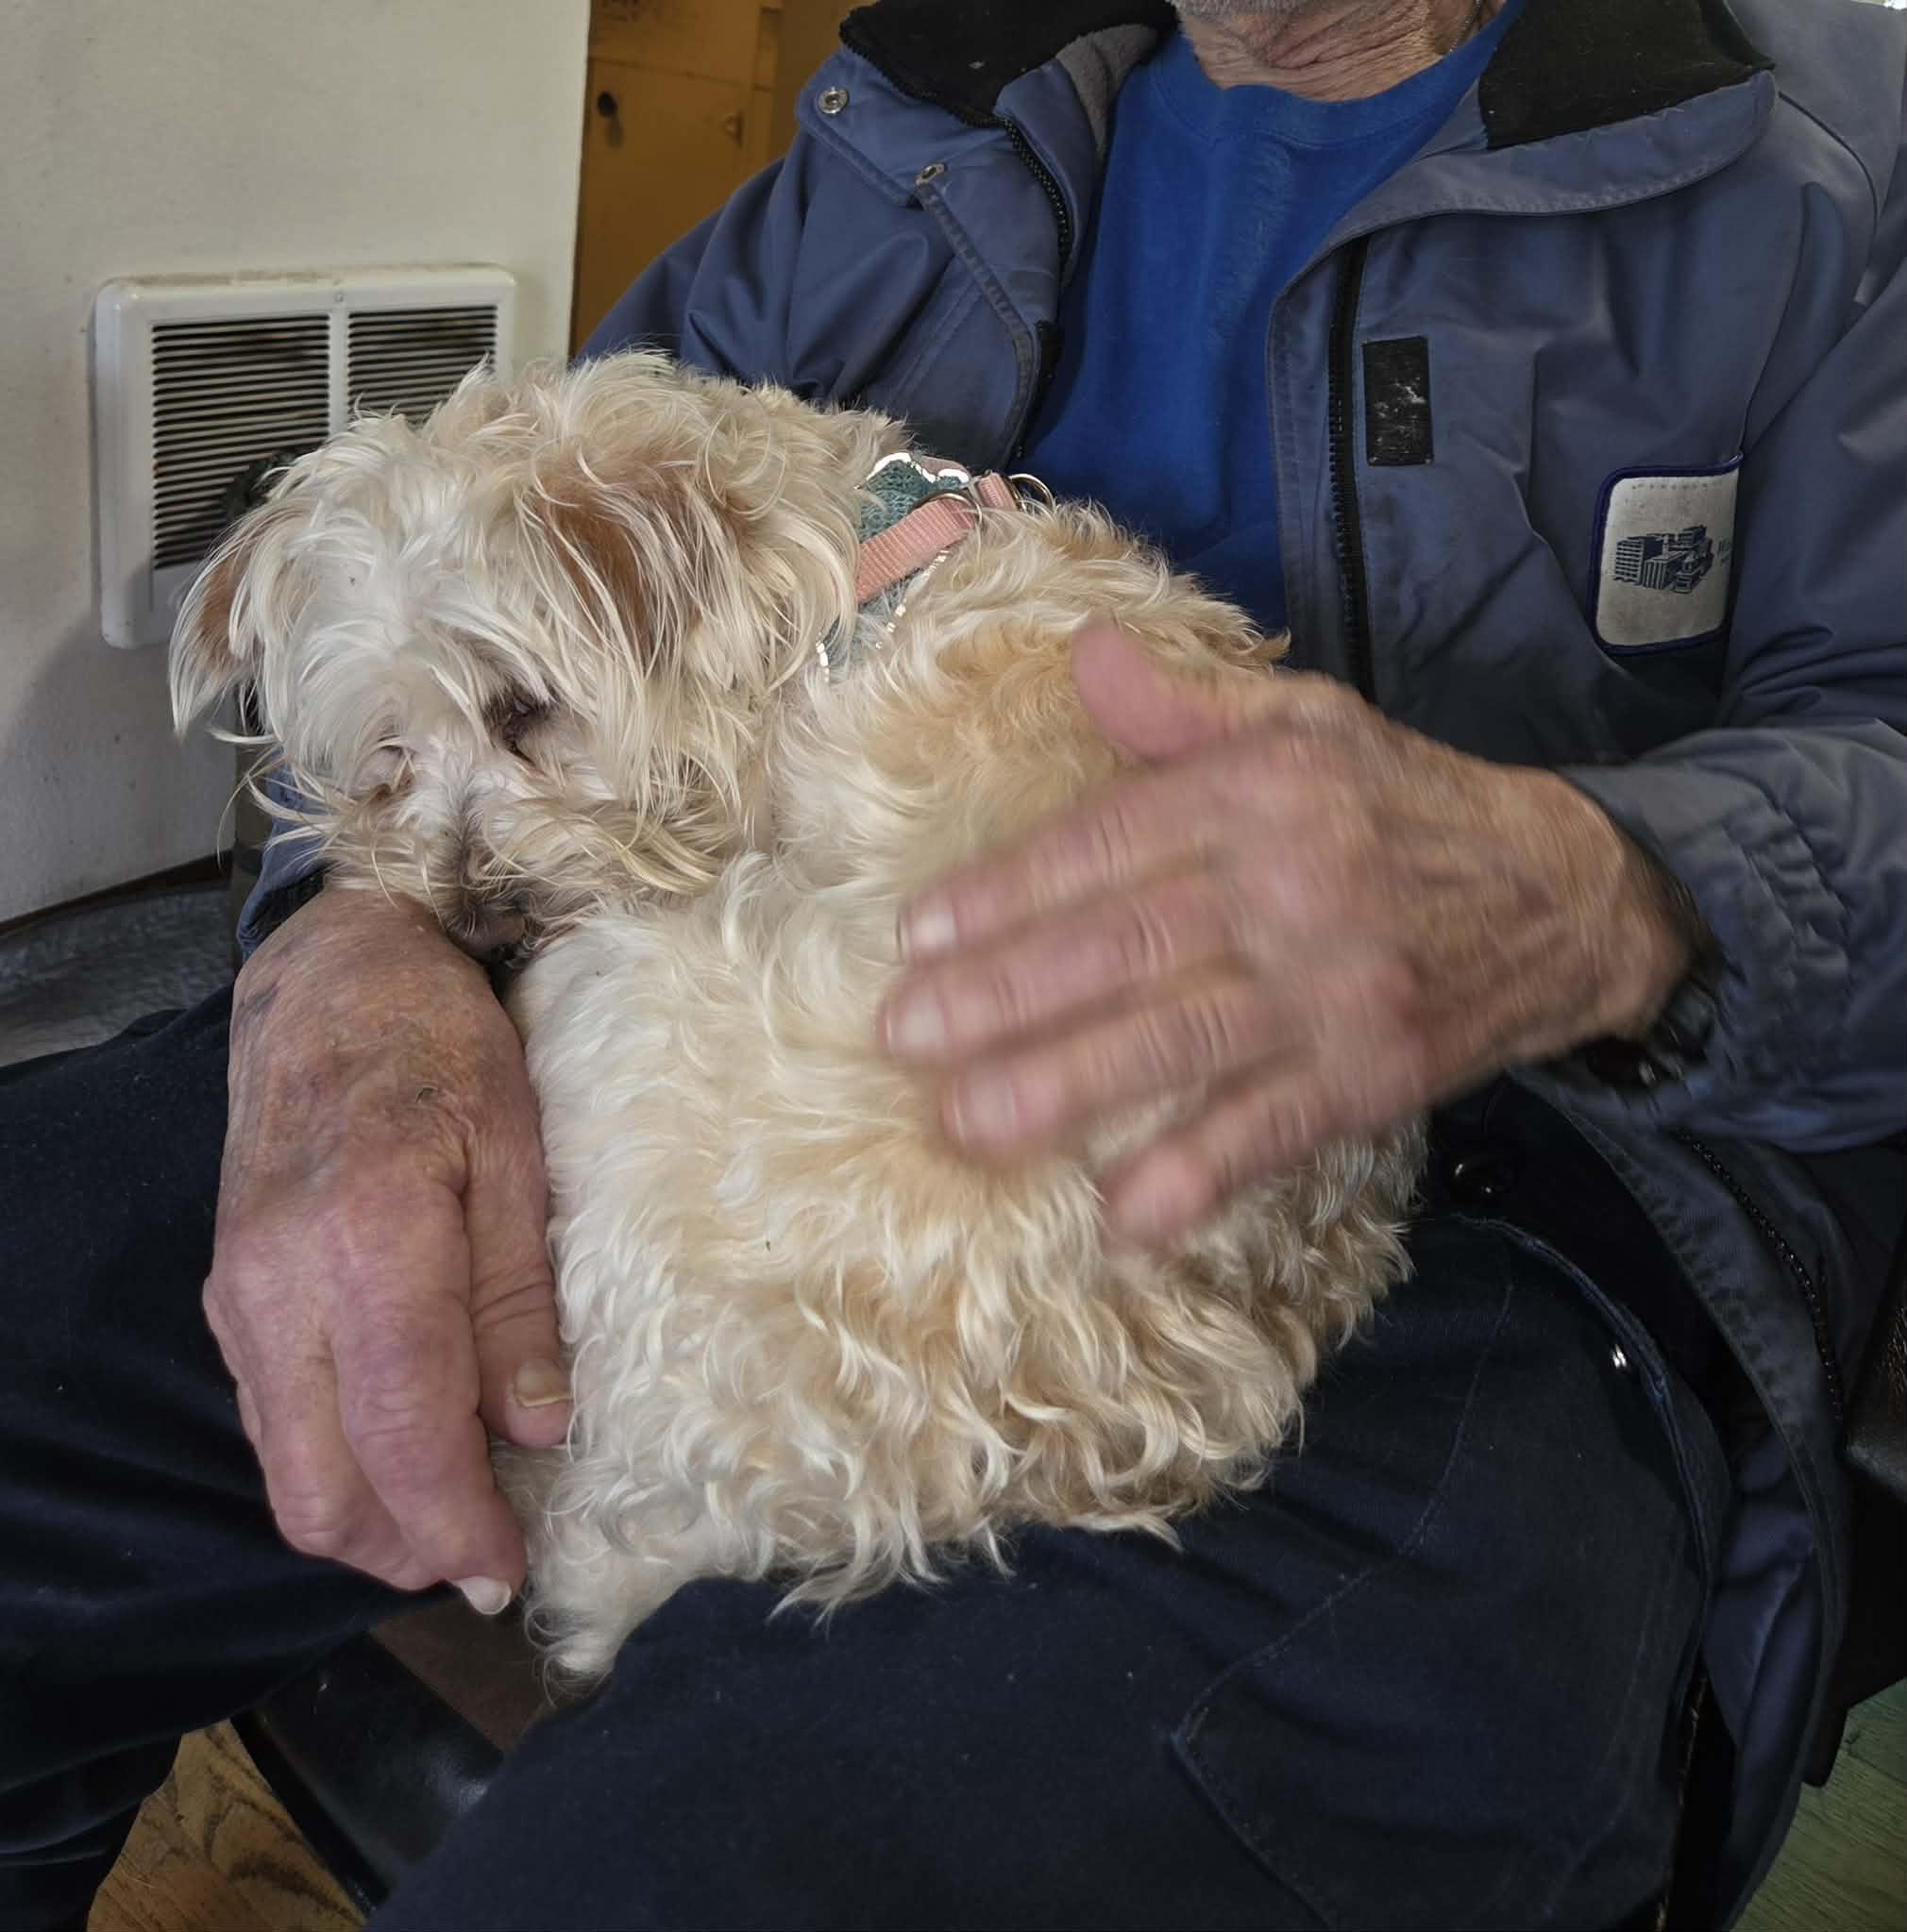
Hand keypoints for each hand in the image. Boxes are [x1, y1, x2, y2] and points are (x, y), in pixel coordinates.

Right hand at [209, 887, 570, 1609]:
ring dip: (365, 1519)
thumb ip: (519, 1298)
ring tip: (453, 1522)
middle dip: (403, 1550)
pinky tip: (398, 1455)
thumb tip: (537, 1430)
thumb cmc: (443, 1048)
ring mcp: (240, 1296)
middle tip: (485, 1561)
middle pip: (320, 1486)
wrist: (329, 981)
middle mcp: (280, 1289)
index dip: (455, 1525)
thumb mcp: (518, 1153)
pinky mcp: (229, 1295)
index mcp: (370, 1244)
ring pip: (284, 1467)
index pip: (401, 1434)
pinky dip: (332, 1464)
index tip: (505, 1576)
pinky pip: (272, 1419)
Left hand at [880, 624, 1701, 1245]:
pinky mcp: (1373, 1072)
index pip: (1109, 843)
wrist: (1566, 894)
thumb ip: (1186, 706)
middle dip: (1005, 994)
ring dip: (1068, 1086)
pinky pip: (1275, 1128)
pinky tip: (1125, 1218)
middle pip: (1126, 944)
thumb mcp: (1308, 723)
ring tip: (966, 1123)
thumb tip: (1081, 653)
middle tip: (903, 1035)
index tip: (918, 937)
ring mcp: (1332, 988)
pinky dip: (1202, 1174)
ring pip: (1180, 1038)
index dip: (1008, 892)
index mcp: (1261, 790)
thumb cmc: (1404, 806)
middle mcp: (1291, 884)